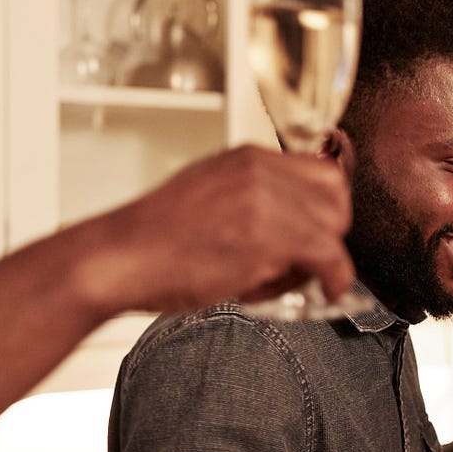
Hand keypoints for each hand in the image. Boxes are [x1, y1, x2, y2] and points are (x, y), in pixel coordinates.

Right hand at [84, 144, 354, 314]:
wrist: (116, 259)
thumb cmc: (155, 240)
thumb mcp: (209, 193)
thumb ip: (254, 197)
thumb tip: (298, 221)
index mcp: (247, 157)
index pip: (322, 172)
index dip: (327, 209)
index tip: (319, 234)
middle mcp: (259, 171)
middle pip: (336, 199)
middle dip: (328, 235)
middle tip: (300, 262)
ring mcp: (264, 202)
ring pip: (334, 230)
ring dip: (318, 262)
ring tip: (277, 280)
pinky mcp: (266, 239)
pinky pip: (331, 257)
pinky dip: (337, 279)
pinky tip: (327, 294)